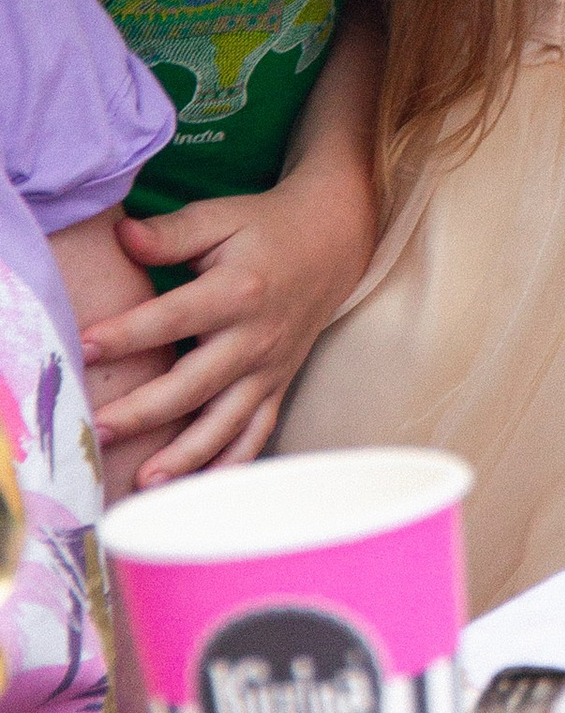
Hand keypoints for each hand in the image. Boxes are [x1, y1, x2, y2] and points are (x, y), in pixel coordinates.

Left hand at [88, 161, 379, 483]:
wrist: (331, 242)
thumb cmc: (262, 228)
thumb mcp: (220, 218)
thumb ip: (171, 233)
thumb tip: (121, 235)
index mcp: (237, 290)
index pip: (174, 317)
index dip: (129, 334)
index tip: (85, 346)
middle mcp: (256, 337)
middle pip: (194, 384)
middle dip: (144, 410)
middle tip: (98, 429)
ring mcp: (269, 369)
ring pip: (224, 423)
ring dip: (184, 455)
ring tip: (143, 481)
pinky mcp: (276, 387)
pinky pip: (255, 435)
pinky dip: (229, 466)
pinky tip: (197, 493)